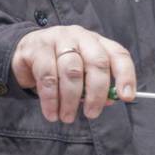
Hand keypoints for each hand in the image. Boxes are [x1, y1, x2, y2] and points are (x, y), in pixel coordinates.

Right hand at [12, 25, 136, 122]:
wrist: (27, 53)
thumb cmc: (62, 67)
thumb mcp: (83, 75)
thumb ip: (98, 87)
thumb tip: (110, 101)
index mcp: (98, 43)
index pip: (119, 55)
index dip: (126, 76)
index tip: (127, 97)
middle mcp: (81, 37)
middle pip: (97, 63)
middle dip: (97, 93)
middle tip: (91, 114)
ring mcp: (59, 38)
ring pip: (71, 72)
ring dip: (70, 100)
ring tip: (67, 117)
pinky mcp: (37, 47)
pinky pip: (47, 76)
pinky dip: (50, 99)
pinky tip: (51, 112)